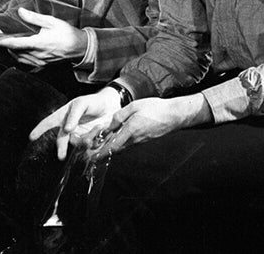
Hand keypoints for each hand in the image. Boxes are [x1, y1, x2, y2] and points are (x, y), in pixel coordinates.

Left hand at [0, 7, 87, 66]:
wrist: (81, 49)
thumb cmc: (67, 34)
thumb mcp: (52, 21)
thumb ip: (34, 18)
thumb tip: (20, 12)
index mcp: (39, 44)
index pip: (15, 43)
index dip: (0, 41)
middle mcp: (37, 55)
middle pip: (13, 50)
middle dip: (1, 42)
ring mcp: (39, 62)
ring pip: (17, 57)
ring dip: (8, 48)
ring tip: (2, 38)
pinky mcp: (41, 65)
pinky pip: (24, 61)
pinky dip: (16, 55)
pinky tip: (14, 49)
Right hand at [29, 88, 121, 159]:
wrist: (112, 107)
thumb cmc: (93, 102)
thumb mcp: (81, 103)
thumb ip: (73, 115)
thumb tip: (66, 129)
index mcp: (63, 116)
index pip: (48, 123)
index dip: (39, 130)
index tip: (31, 137)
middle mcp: (69, 128)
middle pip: (61, 139)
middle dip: (61, 148)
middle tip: (61, 156)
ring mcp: (79, 135)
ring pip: (77, 143)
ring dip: (87, 138)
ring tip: (99, 127)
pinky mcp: (91, 142)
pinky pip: (90, 146)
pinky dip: (96, 141)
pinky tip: (103, 130)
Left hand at [87, 95, 212, 160]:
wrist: (174, 115)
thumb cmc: (155, 108)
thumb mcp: (134, 106)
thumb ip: (120, 115)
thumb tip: (110, 124)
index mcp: (131, 130)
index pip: (113, 146)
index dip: (101, 153)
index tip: (91, 157)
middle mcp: (134, 139)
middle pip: (115, 150)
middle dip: (101, 154)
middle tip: (89, 156)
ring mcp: (140, 140)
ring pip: (121, 148)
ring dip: (109, 150)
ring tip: (97, 150)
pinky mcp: (143, 139)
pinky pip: (128, 144)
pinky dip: (118, 145)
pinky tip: (112, 142)